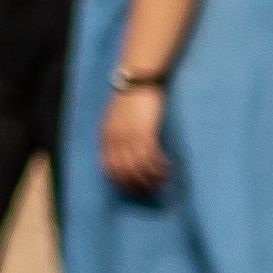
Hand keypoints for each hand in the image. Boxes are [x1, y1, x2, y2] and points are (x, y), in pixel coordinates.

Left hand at [101, 78, 169, 193]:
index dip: (121, 183)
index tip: (133, 191)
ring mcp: (130, 136)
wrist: (138, 80)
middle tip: (151, 192)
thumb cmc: (129, 98)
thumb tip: (122, 154)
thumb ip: (115, 136)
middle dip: (137, 187)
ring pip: (139, 169)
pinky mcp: (146, 132)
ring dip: (151, 179)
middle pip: (124, 173)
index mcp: (105, 136)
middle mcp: (115, 139)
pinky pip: (151, 158)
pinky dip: (158, 168)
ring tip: (161, 182)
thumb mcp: (114, 119)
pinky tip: (166, 169)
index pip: (109, 168)